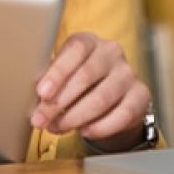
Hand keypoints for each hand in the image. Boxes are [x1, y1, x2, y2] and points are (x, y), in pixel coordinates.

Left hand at [31, 33, 150, 150]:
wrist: (112, 99)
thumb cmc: (78, 83)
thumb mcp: (61, 76)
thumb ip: (48, 82)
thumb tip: (32, 98)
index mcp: (89, 41)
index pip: (76, 49)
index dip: (58, 71)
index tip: (42, 92)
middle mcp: (112, 52)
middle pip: (86, 75)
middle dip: (59, 102)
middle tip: (40, 119)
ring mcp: (128, 73)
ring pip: (101, 98)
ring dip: (75, 117)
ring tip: (56, 128)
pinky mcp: (141, 95)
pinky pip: (121, 115)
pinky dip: (100, 127)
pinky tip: (85, 131)